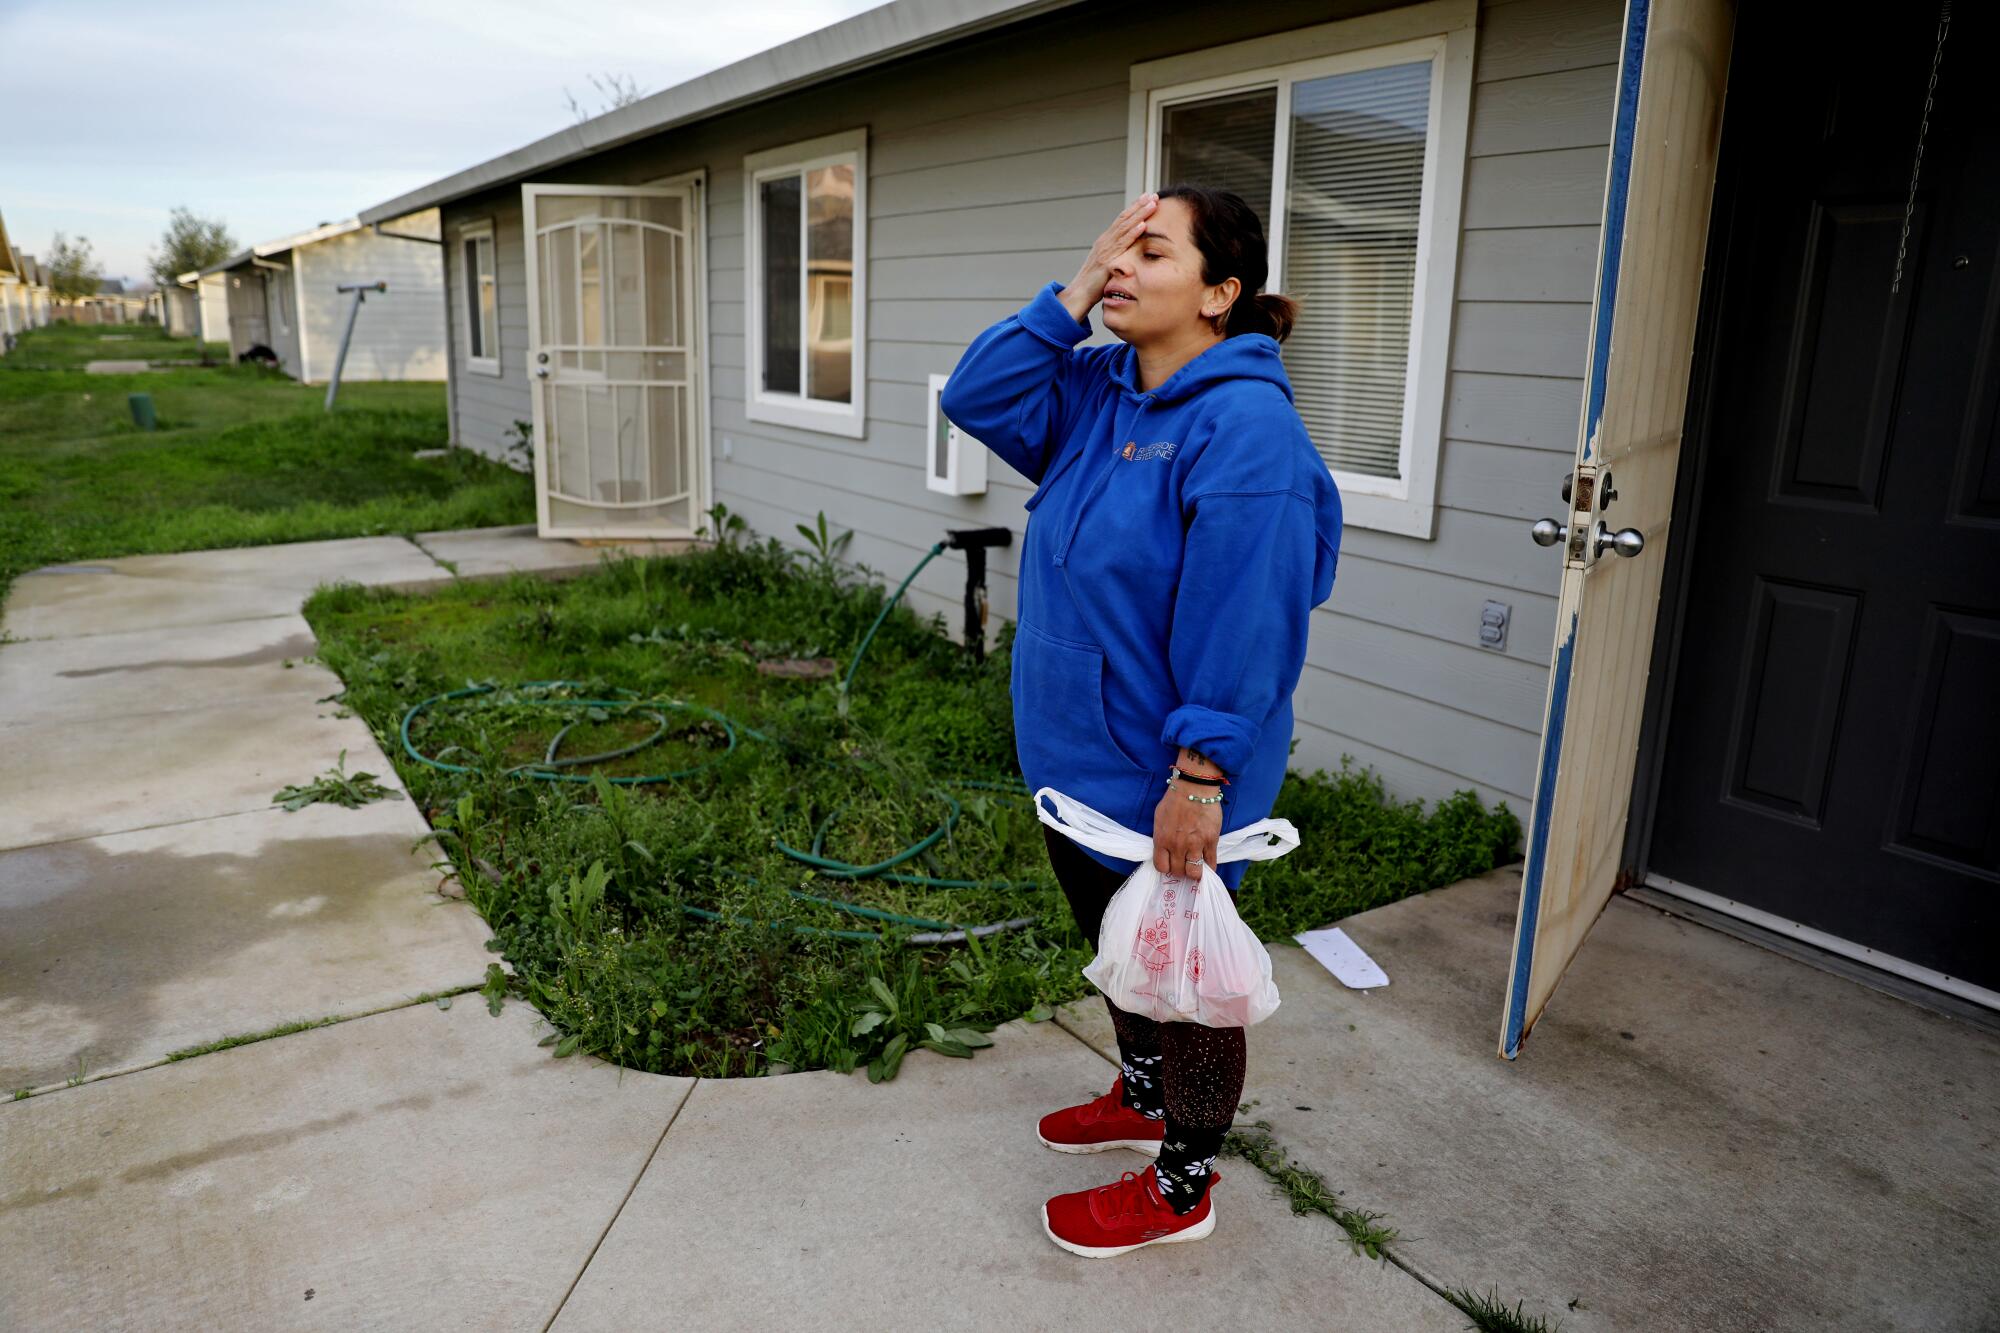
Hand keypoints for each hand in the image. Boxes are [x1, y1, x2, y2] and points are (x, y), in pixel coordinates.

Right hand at [1059, 193, 1156, 323]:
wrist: (1078, 295)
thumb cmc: (1093, 284)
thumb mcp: (1107, 266)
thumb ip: (1117, 257)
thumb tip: (1130, 254)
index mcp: (1105, 241)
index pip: (1121, 220)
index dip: (1134, 208)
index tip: (1147, 198)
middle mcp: (1105, 241)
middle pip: (1124, 219)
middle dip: (1139, 206)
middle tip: (1154, 195)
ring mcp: (1105, 250)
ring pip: (1125, 228)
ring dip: (1140, 214)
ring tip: (1152, 203)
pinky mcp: (1107, 261)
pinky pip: (1122, 245)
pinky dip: (1133, 234)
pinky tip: (1143, 225)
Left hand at [1152, 783, 1221, 877]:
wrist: (1194, 787)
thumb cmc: (1175, 800)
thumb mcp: (1159, 818)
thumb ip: (1161, 836)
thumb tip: (1163, 849)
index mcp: (1162, 839)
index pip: (1161, 867)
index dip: (1166, 868)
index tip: (1170, 864)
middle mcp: (1177, 845)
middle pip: (1178, 871)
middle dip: (1180, 871)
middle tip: (1184, 865)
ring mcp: (1195, 844)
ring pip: (1194, 872)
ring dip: (1194, 872)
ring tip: (1195, 866)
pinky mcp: (1211, 841)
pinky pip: (1211, 863)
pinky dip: (1210, 867)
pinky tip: (1208, 865)